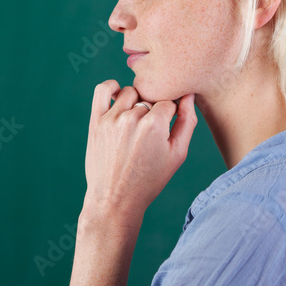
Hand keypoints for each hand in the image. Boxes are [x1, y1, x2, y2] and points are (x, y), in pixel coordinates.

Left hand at [82, 80, 197, 229]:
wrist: (115, 198)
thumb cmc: (150, 179)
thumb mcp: (177, 155)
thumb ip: (187, 122)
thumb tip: (189, 95)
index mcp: (155, 126)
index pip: (169, 102)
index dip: (170, 115)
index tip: (166, 129)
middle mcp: (132, 118)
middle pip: (150, 98)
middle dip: (153, 112)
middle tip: (149, 133)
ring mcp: (111, 118)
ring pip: (130, 93)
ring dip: (136, 103)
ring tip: (136, 124)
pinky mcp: (96, 121)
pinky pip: (103, 90)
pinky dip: (112, 87)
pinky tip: (118, 97)